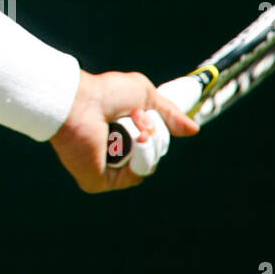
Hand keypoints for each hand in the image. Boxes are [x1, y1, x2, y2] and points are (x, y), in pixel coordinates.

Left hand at [49, 68, 198, 191]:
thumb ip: (169, 113)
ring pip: (147, 165)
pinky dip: (140, 159)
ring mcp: (104, 167)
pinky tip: (133, 142)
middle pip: (152, 153)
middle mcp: (110, 150)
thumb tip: (193, 129)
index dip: (156, 131)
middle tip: (138, 118)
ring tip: (133, 127)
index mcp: (116, 131)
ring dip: (148, 145)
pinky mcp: (97, 181)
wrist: (81, 103)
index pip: (149, 141)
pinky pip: (134, 176)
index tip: (152, 118)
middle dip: (154, 135)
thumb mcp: (145, 95)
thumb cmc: (105, 93)